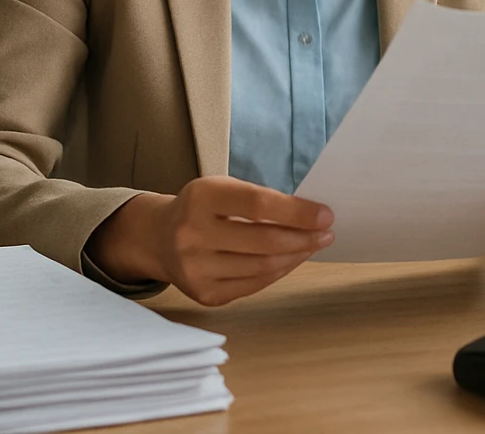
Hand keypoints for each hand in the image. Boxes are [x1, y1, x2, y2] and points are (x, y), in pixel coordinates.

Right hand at [85, 176, 334, 306]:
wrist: (158, 239)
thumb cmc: (202, 209)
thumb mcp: (221, 190)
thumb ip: (258, 200)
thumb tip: (311, 217)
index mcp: (200, 198)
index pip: (257, 205)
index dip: (296, 212)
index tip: (326, 215)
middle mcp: (193, 234)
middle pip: (263, 241)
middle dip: (303, 237)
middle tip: (326, 232)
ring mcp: (196, 269)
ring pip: (262, 267)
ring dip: (296, 256)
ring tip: (313, 245)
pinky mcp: (204, 294)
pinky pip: (253, 285)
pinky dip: (279, 272)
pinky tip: (291, 260)